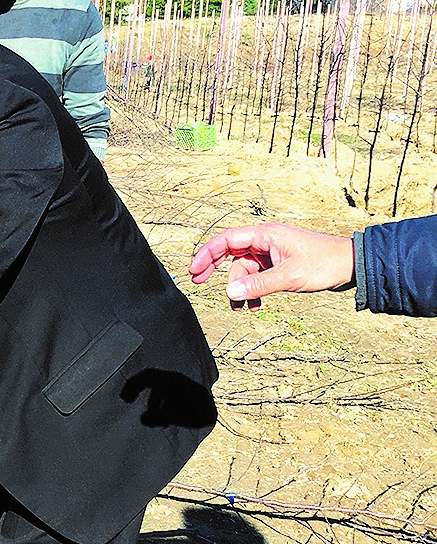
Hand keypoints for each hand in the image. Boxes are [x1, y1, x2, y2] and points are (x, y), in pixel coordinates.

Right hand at [189, 223, 354, 309]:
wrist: (349, 265)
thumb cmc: (323, 263)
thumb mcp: (288, 276)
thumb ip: (257, 285)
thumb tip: (230, 293)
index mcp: (266, 235)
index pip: (227, 240)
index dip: (207, 254)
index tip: (194, 271)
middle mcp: (265, 241)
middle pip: (230, 253)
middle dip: (215, 269)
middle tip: (199, 282)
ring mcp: (270, 253)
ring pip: (243, 270)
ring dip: (239, 289)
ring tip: (241, 308)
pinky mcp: (276, 264)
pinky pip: (255, 277)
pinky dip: (251, 291)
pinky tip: (255, 305)